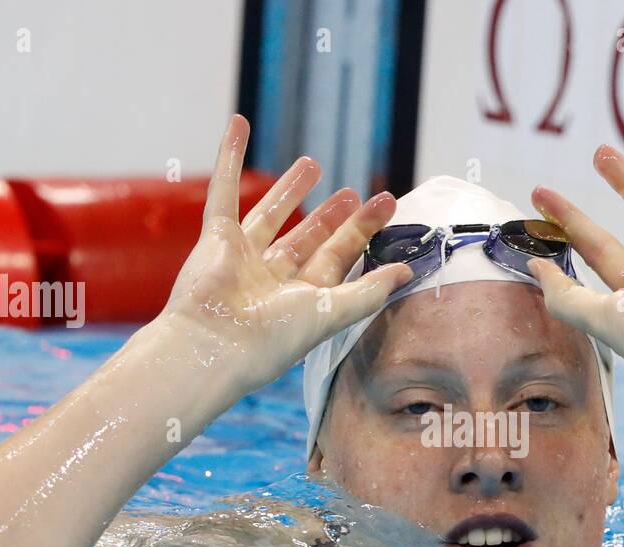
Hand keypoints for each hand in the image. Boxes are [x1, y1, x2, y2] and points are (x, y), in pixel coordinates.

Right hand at [162, 115, 410, 395]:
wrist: (215, 344)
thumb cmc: (273, 337)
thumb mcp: (332, 312)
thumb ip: (370, 290)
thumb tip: (408, 271)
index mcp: (303, 298)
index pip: (339, 258)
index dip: (363, 232)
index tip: (386, 204)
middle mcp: (274, 280)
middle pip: (309, 238)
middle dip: (333, 216)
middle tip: (354, 192)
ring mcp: (244, 258)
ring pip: (270, 215)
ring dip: (290, 188)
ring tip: (313, 162)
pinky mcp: (216, 239)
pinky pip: (224, 191)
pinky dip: (229, 156)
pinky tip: (239, 125)